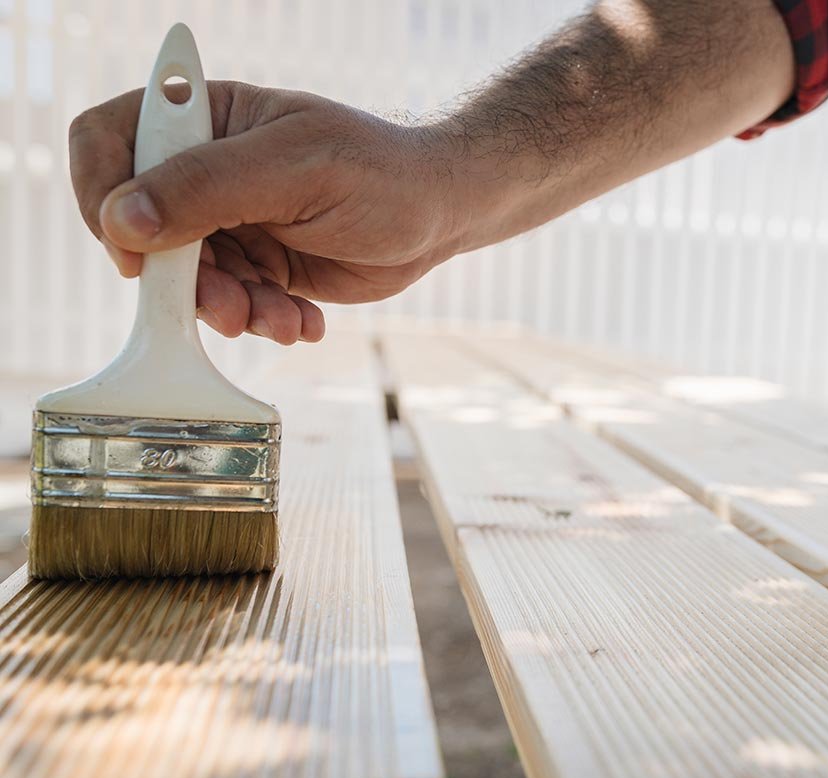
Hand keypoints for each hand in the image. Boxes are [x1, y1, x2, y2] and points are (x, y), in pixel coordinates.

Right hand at [69, 81, 464, 343]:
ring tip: (281, 317)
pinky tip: (303, 321)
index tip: (133, 250)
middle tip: (229, 306)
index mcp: (203, 119)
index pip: (108, 142)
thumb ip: (208, 187)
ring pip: (186, 279)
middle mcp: (205, 171)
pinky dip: (263, 321)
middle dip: (183, 279)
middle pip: (141, 229)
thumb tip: (122, 219)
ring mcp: (229, 222)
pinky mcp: (257, 266)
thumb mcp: (296, 169)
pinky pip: (231, 304)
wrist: (438, 215)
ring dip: (229, 309)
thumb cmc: (379, 172)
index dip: (103, 196)